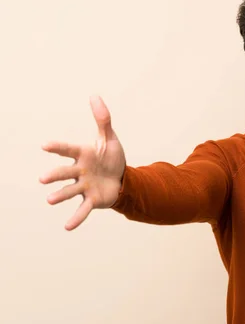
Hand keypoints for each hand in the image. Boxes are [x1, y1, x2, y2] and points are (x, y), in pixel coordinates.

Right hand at [39, 96, 125, 230]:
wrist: (122, 178)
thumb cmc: (111, 157)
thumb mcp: (109, 138)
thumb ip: (103, 119)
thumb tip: (95, 95)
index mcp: (82, 154)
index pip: (68, 149)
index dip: (57, 148)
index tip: (45, 145)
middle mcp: (79, 171)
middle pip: (65, 173)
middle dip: (54, 175)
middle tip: (43, 179)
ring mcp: (84, 186)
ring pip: (70, 191)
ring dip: (60, 195)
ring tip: (50, 200)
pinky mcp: (92, 200)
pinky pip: (82, 210)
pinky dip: (76, 218)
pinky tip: (67, 227)